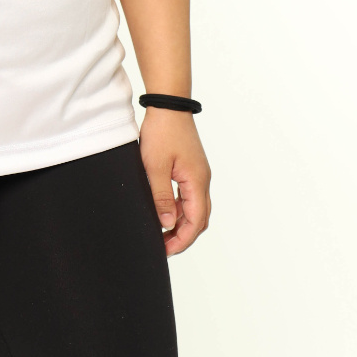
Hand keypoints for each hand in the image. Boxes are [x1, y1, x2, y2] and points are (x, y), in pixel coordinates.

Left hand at [139, 109, 211, 255]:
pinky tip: (163, 212)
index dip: (182, 240)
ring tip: (161, 233)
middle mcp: (202, 180)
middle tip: (162, 246)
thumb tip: (166, 224)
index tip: (166, 251)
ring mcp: (198, 174)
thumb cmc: (161, 132)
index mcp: (197, 181)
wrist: (168, 106)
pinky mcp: (191, 168)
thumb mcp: (154, 167)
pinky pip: (189, 196)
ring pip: (195, 208)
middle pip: (199, 218)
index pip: (195, 221)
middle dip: (183, 236)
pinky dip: (179, 208)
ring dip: (181, 223)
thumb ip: (161, 197)